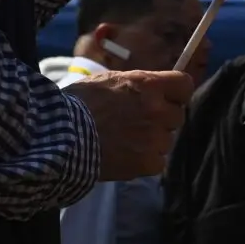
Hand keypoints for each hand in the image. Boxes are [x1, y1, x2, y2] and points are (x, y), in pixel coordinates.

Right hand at [66, 70, 194, 180]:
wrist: (58, 137)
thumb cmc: (77, 104)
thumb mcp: (108, 80)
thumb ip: (136, 85)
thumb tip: (151, 88)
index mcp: (149, 85)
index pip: (185, 85)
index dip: (177, 93)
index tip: (168, 98)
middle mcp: (157, 110)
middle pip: (177, 115)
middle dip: (162, 119)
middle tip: (139, 123)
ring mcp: (154, 138)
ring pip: (167, 140)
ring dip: (152, 142)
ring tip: (126, 142)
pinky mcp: (146, 162)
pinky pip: (158, 162)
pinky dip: (145, 162)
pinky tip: (125, 157)